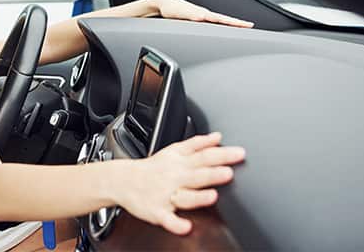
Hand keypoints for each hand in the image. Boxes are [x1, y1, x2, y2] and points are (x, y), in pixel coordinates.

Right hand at [120, 132, 244, 234]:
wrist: (123, 180)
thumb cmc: (153, 167)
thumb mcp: (174, 149)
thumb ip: (197, 143)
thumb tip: (218, 137)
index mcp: (180, 162)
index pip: (204, 156)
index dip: (222, 155)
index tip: (239, 153)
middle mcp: (175, 178)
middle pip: (196, 175)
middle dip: (212, 174)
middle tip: (228, 172)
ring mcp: (166, 195)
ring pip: (183, 197)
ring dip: (198, 197)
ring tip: (212, 197)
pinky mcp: (158, 212)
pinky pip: (167, 219)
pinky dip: (175, 224)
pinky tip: (186, 226)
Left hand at [152, 0, 253, 27]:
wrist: (163, 5)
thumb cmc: (171, 9)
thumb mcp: (181, 13)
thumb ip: (192, 15)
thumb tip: (203, 17)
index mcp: (203, 14)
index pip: (224, 19)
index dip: (236, 23)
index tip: (249, 25)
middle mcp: (204, 15)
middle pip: (225, 21)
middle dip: (238, 24)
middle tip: (251, 27)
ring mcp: (201, 18)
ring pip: (219, 22)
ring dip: (230, 26)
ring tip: (240, 30)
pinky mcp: (197, 21)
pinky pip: (212, 24)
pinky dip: (220, 27)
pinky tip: (222, 31)